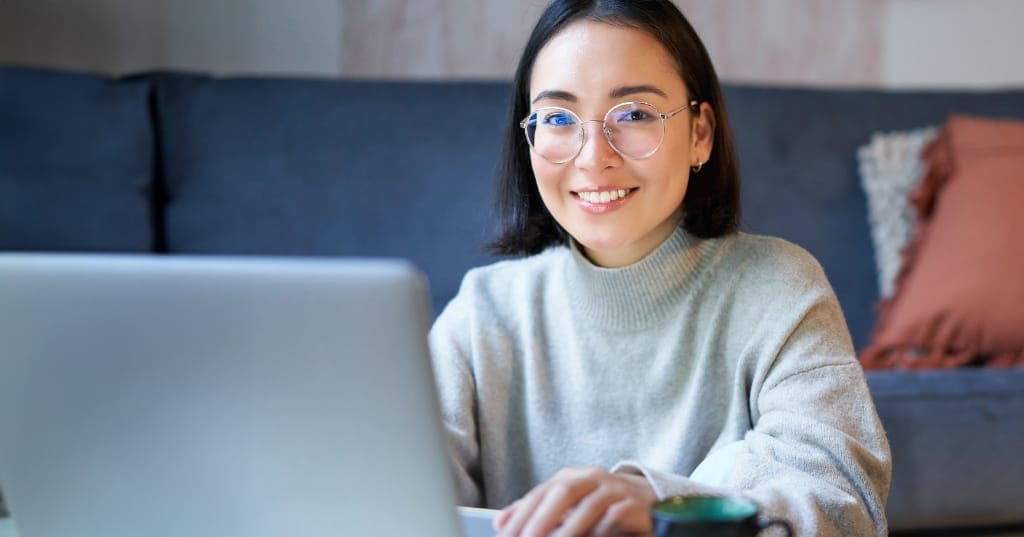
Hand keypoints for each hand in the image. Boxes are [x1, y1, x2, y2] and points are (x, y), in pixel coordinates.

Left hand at [493, 467, 657, 536]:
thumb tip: (501, 523)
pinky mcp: (634, 505)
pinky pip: (615, 517)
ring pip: (589, 506)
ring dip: (569, 530)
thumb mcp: (566, 506)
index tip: (506, 535)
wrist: (646, 501)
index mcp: (570, 478)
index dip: (521, 514)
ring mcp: (614, 490)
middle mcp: (591, 478)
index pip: (541, 493)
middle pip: (563, 493)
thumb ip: (536, 513)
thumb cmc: (599, 505)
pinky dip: (600, 531)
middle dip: (542, 519)